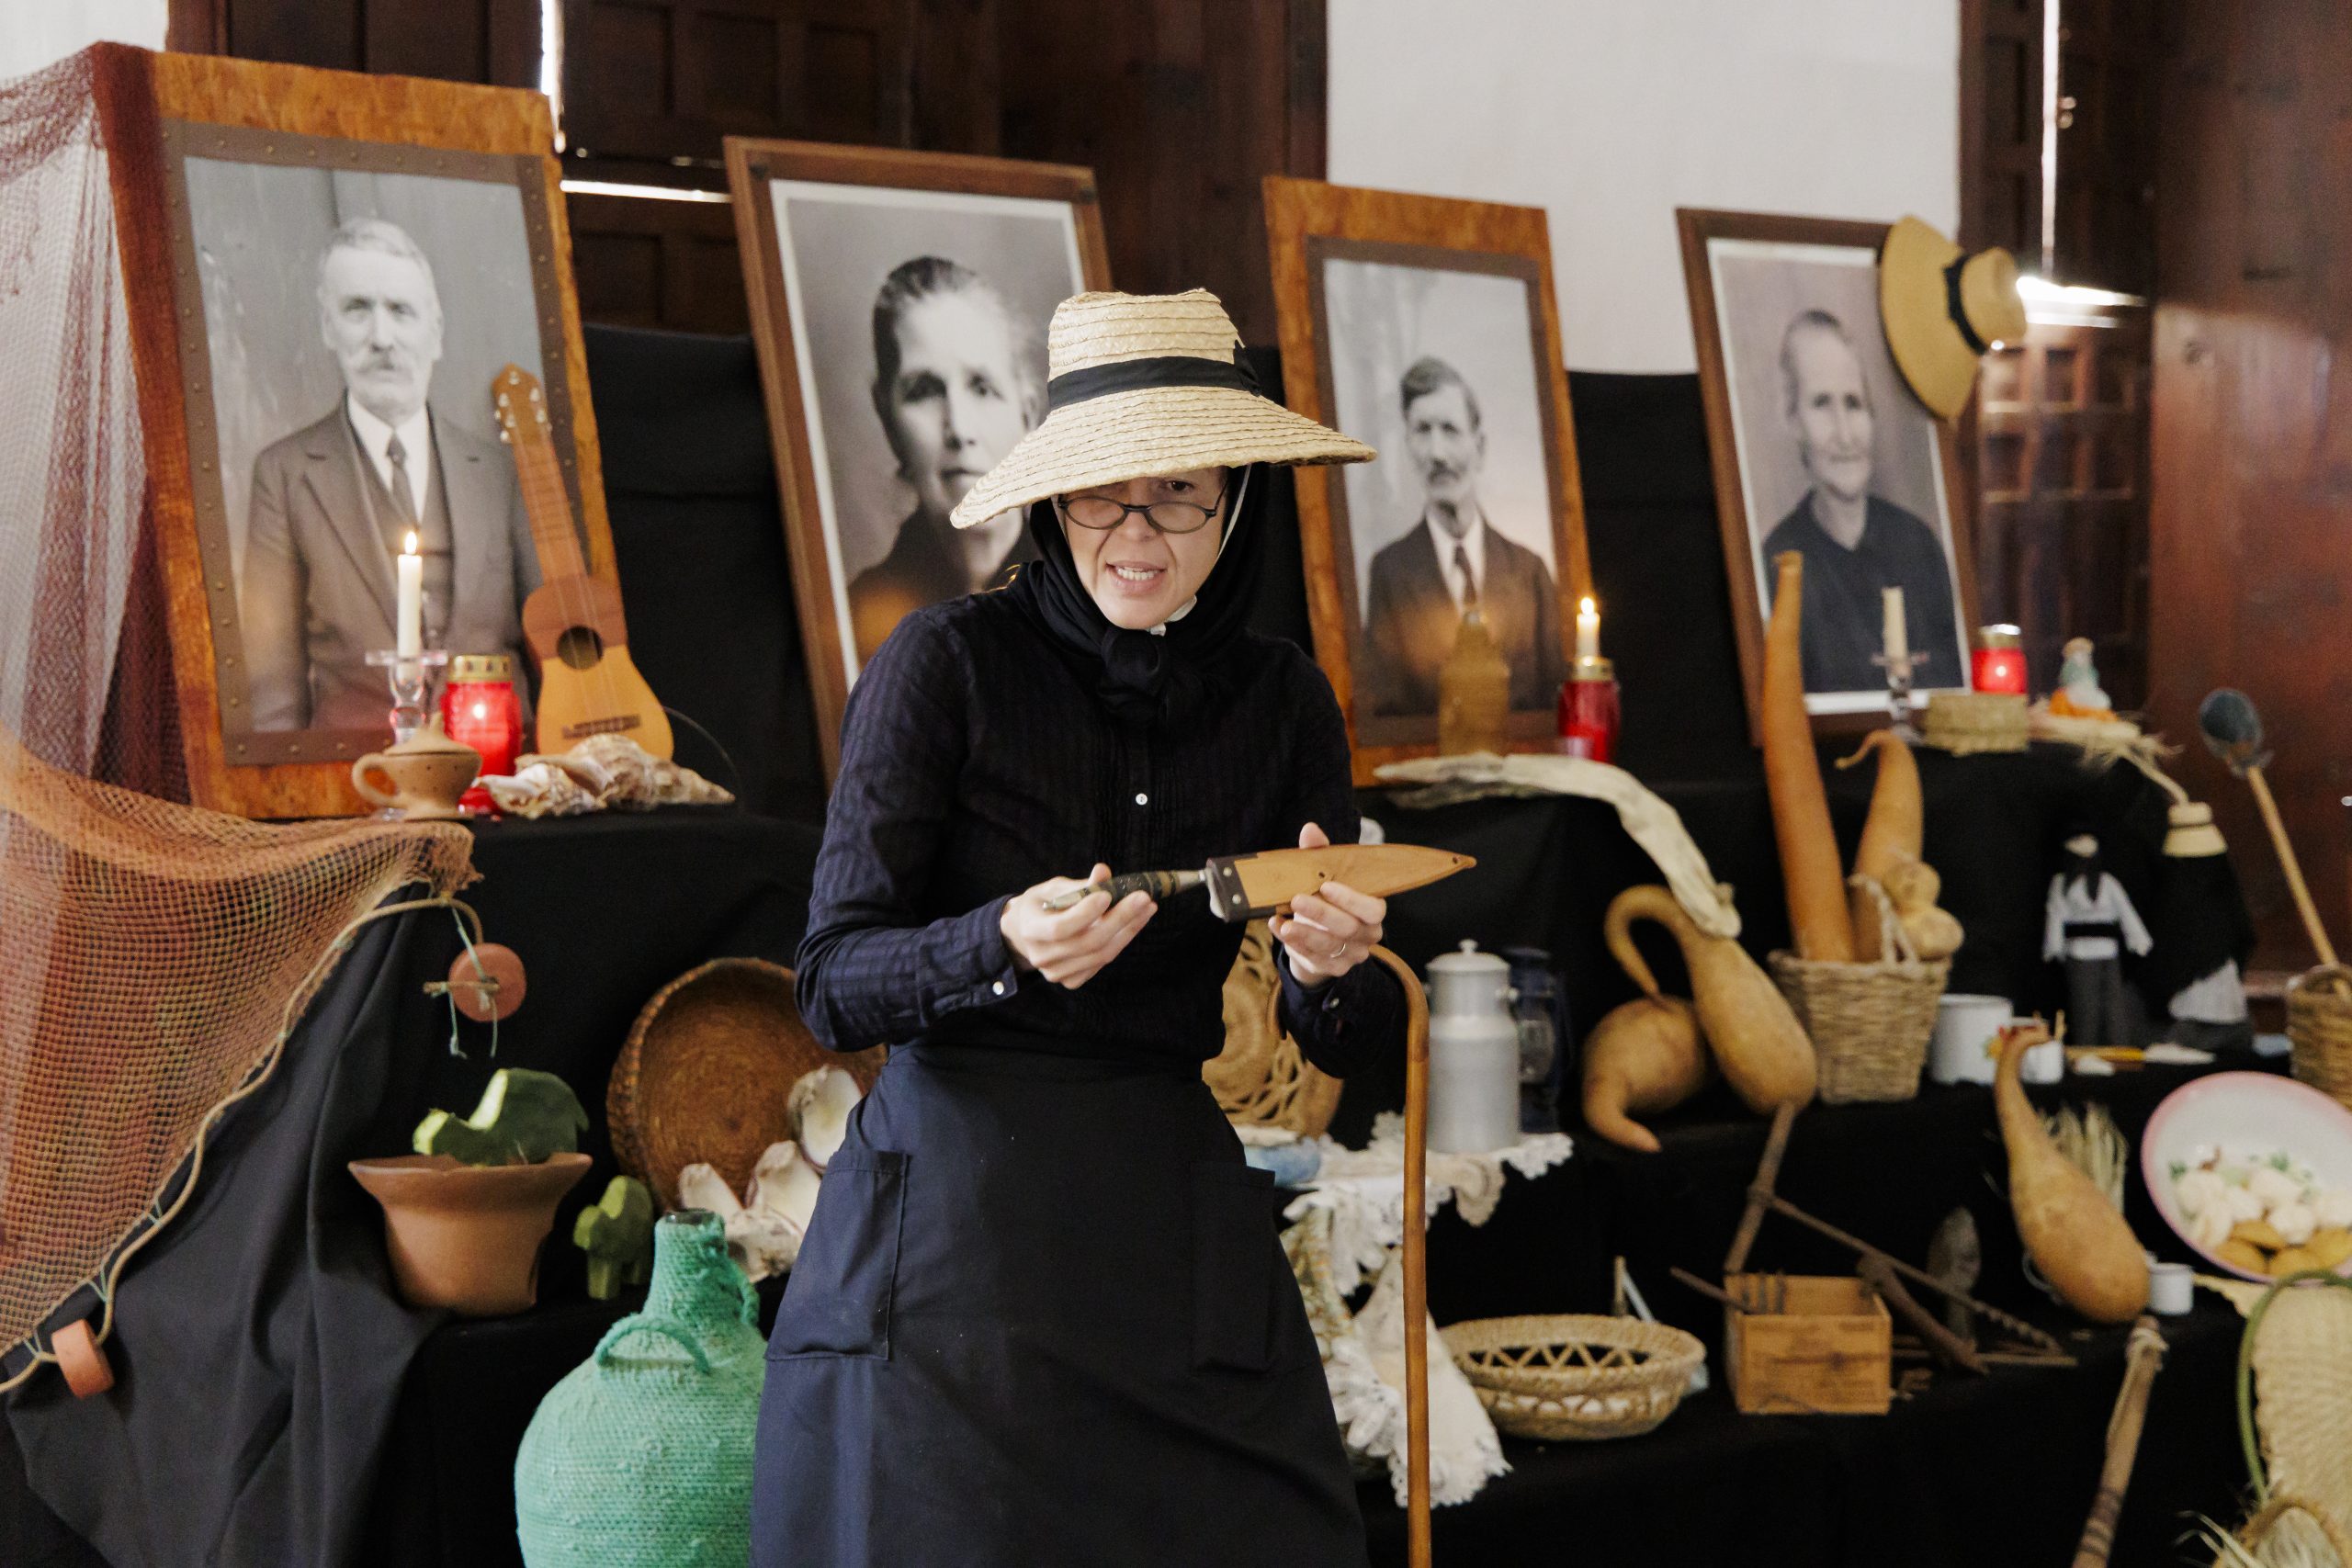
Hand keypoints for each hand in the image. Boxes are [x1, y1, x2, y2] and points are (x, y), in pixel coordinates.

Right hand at [1000, 862, 1156, 988]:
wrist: (1024, 934)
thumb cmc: (1041, 905)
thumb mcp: (1053, 888)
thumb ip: (1078, 885)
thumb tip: (1104, 872)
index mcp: (1031, 929)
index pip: (1060, 928)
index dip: (1085, 913)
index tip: (1108, 894)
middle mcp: (1042, 956)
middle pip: (1088, 943)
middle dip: (1120, 919)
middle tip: (1143, 898)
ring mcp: (1056, 973)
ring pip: (1101, 955)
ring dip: (1129, 930)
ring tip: (1147, 908)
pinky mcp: (1071, 980)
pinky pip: (1102, 962)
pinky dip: (1121, 942)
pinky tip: (1134, 923)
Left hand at [1270, 823, 1385, 987]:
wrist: (1317, 934)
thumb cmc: (1325, 899)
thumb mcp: (1324, 876)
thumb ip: (1320, 854)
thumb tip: (1310, 829)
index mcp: (1372, 910)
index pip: (1373, 909)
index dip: (1352, 899)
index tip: (1326, 886)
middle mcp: (1367, 935)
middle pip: (1348, 927)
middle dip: (1321, 913)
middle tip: (1296, 899)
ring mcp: (1351, 954)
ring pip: (1330, 946)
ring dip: (1304, 933)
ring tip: (1283, 921)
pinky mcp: (1332, 968)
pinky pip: (1313, 959)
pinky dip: (1293, 944)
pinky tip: (1278, 927)